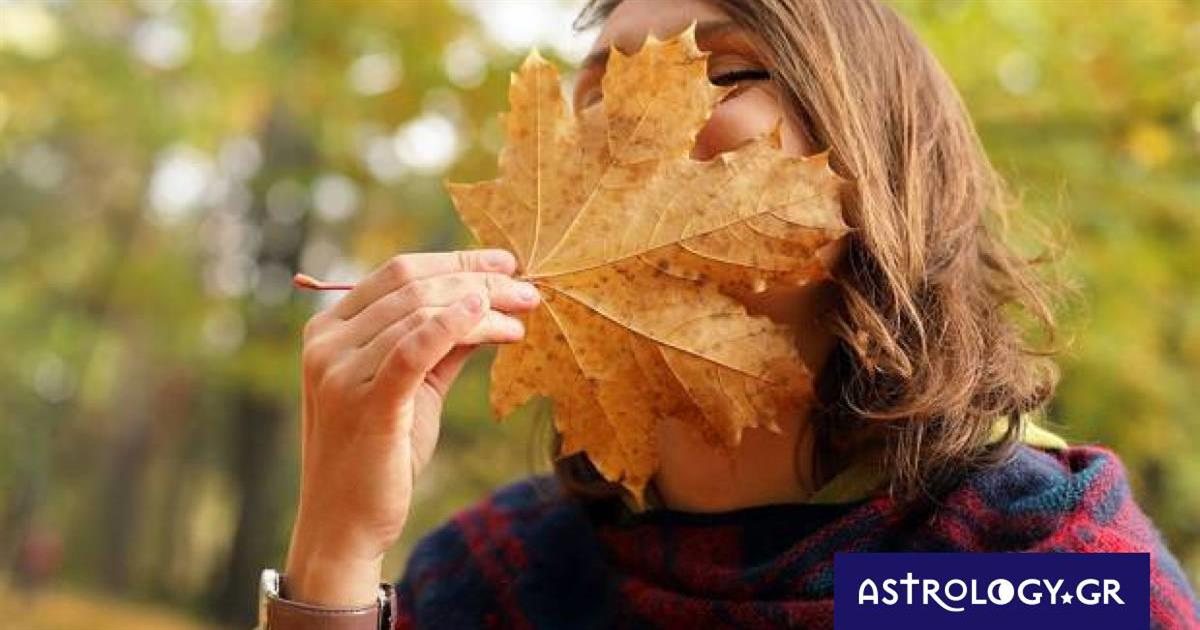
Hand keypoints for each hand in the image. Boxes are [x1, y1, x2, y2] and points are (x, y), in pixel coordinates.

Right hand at [284, 249, 538, 605]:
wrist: (344, 524)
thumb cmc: (379, 453)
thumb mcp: (411, 388)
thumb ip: (440, 344)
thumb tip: (486, 303)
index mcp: (329, 330)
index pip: (398, 272)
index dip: (456, 260)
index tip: (505, 264)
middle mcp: (326, 343)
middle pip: (413, 286)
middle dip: (478, 281)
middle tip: (527, 290)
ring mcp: (340, 372)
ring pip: (421, 313)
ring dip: (482, 307)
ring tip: (523, 315)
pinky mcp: (365, 403)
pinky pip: (413, 348)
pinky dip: (451, 324)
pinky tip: (486, 317)